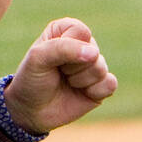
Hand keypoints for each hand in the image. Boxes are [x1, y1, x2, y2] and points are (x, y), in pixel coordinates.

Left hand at [3, 17, 116, 133]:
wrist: (31, 111)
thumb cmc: (32, 79)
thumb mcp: (38, 58)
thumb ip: (63, 49)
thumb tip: (94, 53)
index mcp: (65, 30)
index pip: (80, 31)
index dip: (67, 47)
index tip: (51, 57)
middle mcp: (82, 45)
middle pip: (93, 51)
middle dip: (72, 67)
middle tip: (58, 73)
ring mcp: (93, 65)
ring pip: (101, 68)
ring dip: (79, 81)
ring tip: (67, 83)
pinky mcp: (102, 84)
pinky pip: (110, 84)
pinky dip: (94, 92)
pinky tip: (82, 93)